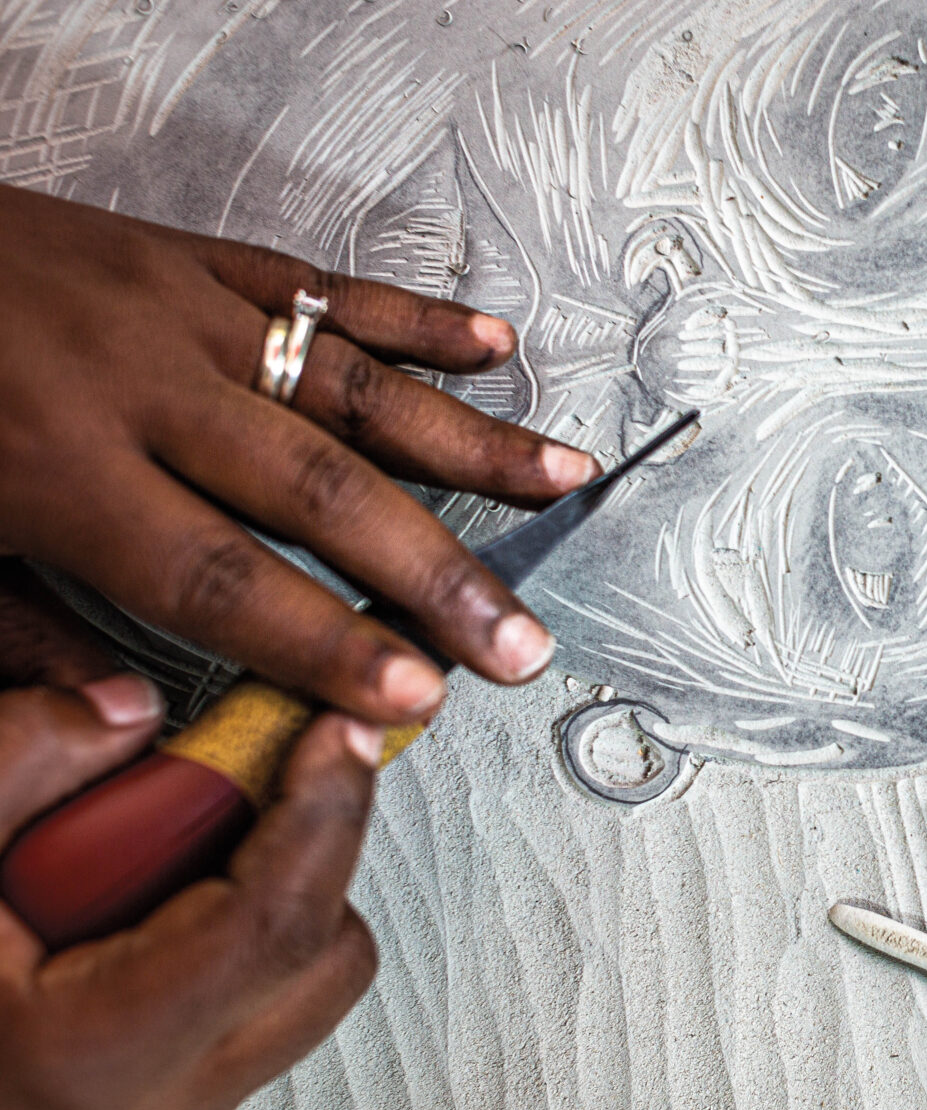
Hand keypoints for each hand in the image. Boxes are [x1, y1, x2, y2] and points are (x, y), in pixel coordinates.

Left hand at [0, 184, 601, 725]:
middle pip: (318, 488)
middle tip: (516, 639)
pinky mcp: (186, 253)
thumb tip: (136, 723)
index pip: (222, 578)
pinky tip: (494, 347)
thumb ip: (26, 640)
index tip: (414, 698)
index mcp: (54, 467)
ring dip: (469, 443)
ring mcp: (173, 307)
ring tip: (558, 485)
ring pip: (352, 383)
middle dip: (435, 573)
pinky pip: (322, 286)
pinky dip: (416, 319)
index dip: (328, 644)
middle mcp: (134, 382)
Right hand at [0, 568, 380, 1109]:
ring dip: (270, 895)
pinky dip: (231, 938)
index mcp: (95, 1053)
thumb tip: (126, 707)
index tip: (336, 731)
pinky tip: (139, 896)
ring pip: (304, 990)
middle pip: (325, 958)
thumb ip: (14, 766)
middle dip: (308, 852)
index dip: (325, 812)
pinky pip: (255, 1012)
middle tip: (241, 774)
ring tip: (163, 842)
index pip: (277, 923)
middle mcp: (156, 1108)